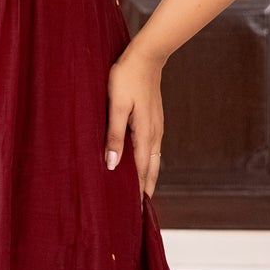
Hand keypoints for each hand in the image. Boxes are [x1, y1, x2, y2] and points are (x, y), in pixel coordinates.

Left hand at [106, 47, 163, 197]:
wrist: (146, 56)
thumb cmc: (126, 78)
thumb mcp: (116, 106)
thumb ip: (114, 135)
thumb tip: (112, 165)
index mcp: (145, 135)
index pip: (141, 172)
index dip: (138, 193)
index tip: (134, 212)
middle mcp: (154, 135)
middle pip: (152, 171)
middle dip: (146, 190)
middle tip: (140, 212)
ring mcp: (157, 127)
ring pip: (154, 161)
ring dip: (149, 178)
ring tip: (142, 194)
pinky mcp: (154, 120)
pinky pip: (153, 149)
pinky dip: (149, 163)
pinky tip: (143, 164)